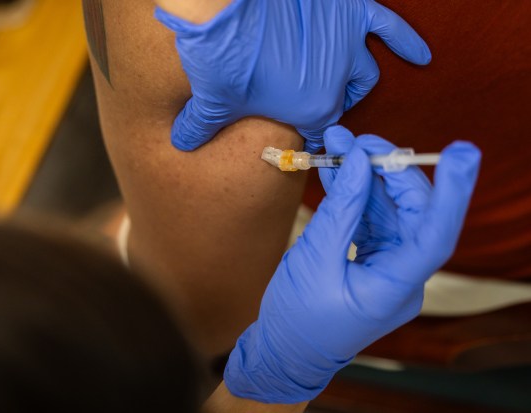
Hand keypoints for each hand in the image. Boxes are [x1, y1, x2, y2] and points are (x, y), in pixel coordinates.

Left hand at [155, 0, 430, 152]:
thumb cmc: (223, 49)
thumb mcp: (210, 94)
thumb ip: (200, 125)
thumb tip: (182, 143)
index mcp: (311, 108)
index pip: (317, 132)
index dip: (306, 135)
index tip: (299, 138)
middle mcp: (338, 79)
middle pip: (341, 101)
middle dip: (328, 107)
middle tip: (309, 103)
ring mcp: (347, 42)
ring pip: (366, 70)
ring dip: (358, 81)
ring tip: (349, 86)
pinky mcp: (349, 8)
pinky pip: (388, 26)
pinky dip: (406, 41)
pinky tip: (421, 56)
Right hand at [224, 126, 480, 402]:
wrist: (286, 351)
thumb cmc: (299, 317)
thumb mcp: (314, 259)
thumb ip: (340, 209)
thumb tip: (357, 161)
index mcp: (396, 286)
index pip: (436, 234)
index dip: (451, 190)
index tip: (460, 151)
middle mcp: (402, 275)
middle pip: (413, 212)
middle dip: (389, 169)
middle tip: (356, 139)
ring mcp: (388, 267)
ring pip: (390, 210)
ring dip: (366, 176)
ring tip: (338, 145)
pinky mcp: (372, 260)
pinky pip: (370, 218)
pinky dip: (354, 193)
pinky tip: (335, 171)